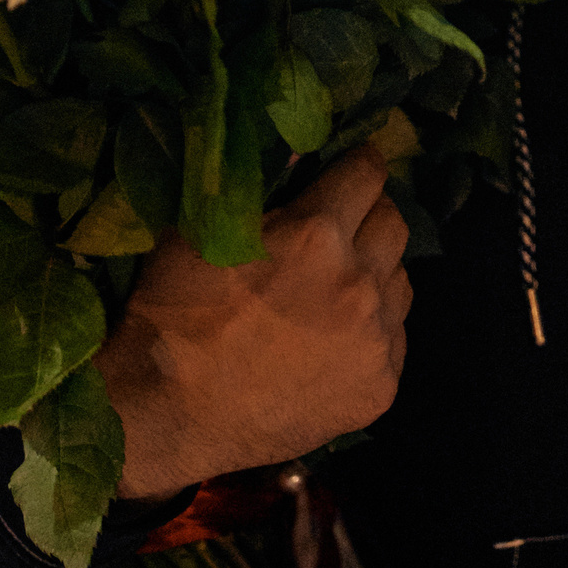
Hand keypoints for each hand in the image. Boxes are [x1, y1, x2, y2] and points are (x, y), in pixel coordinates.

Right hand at [98, 146, 411, 499]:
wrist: (167, 416)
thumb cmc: (171, 316)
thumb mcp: (201, 231)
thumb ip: (257, 191)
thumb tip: (297, 151)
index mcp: (317, 234)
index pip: (368, 173)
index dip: (358, 166)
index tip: (351, 170)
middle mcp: (360, 282)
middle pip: (394, 223)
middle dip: (369, 217)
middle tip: (341, 232)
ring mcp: (376, 339)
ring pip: (400, 282)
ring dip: (375, 276)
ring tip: (335, 293)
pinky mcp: (381, 386)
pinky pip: (395, 339)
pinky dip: (372, 332)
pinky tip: (334, 343)